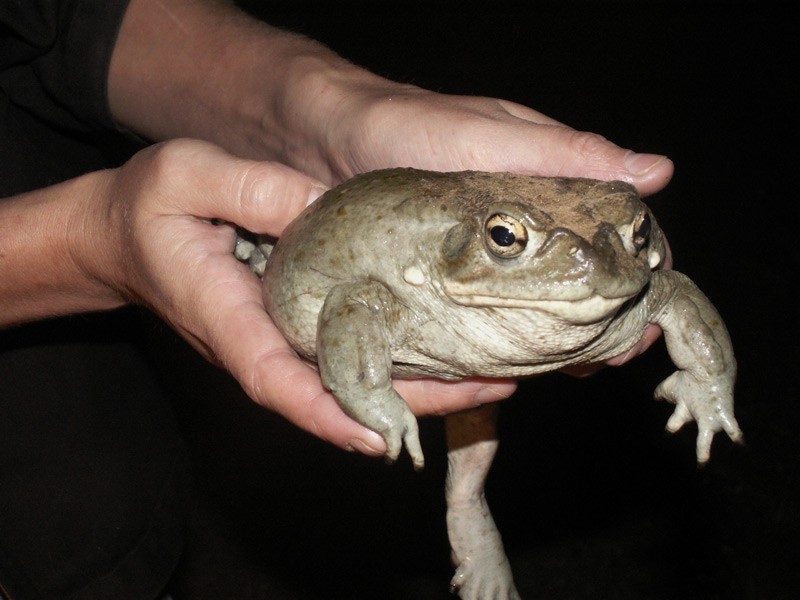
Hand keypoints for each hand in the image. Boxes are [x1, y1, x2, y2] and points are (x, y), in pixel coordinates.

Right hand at [76, 139, 512, 455]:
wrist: (123, 234)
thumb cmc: (147, 209)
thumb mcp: (184, 177)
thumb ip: (248, 190)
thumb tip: (324, 205)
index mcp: (230, 322)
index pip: (281, 385)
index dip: (334, 416)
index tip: (386, 437)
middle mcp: (262, 344)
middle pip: (340, 395)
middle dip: (414, 403)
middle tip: (493, 387)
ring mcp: (282, 339)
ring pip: (355, 380)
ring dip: (423, 387)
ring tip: (495, 375)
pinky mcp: (295, 325)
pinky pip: (352, 353)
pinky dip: (401, 359)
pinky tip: (451, 348)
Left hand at [294, 81, 673, 367]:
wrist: (317, 139)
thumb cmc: (406, 124)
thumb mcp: (487, 135)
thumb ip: (563, 155)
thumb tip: (658, 171)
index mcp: (544, 185)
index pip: (611, 234)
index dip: (637, 273)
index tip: (650, 314)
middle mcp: (519, 226)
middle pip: (578, 281)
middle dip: (602, 320)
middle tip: (613, 358)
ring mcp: (480, 257)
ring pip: (533, 308)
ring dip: (556, 340)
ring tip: (575, 370)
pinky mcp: (438, 281)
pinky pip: (478, 320)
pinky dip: (499, 342)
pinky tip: (509, 369)